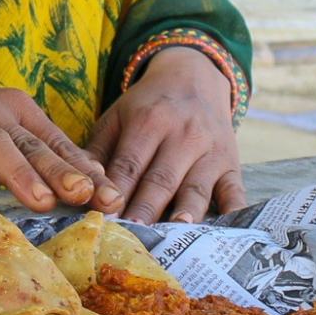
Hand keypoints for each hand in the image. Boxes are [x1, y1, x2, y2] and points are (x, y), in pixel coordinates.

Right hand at [0, 76, 118, 211]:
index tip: (113, 198)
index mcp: (16, 111)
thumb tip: (92, 182)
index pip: (56, 143)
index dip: (85, 170)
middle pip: (31, 143)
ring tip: (42, 201)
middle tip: (87, 195)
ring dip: (19, 172)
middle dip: (62, 171)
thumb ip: (36, 158)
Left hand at [84, 46, 243, 222]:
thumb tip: (80, 187)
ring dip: (185, 212)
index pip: (129, 164)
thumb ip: (98, 151)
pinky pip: (235, 191)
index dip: (116, 192)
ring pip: (196, 188)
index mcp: (148, 121)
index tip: (104, 219)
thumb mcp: (118, 116)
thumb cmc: (148, 106)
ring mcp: (211, 150)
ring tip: (173, 235)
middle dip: (145, 209)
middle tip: (132, 236)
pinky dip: (233, 212)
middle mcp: (183, 135)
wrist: (194, 78)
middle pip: (161, 179)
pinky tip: (226, 232)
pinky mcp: (232, 164)